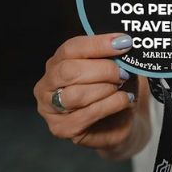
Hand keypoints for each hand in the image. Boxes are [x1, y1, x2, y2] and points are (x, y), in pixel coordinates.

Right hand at [33, 34, 136, 148]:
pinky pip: (88, 113)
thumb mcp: (116, 67)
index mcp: (58, 62)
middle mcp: (48, 84)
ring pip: (76, 94)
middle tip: (123, 73)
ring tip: (121, 88)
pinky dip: (111, 104)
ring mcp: (50, 109)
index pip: (71, 48)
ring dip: (106, 89)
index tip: (123, 43)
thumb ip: (113, 55)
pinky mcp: (62, 128)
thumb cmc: (116, 91)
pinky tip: (124, 100)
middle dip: (103, 70)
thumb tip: (122, 43)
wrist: (122, 122)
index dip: (98, 44)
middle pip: (69, 70)